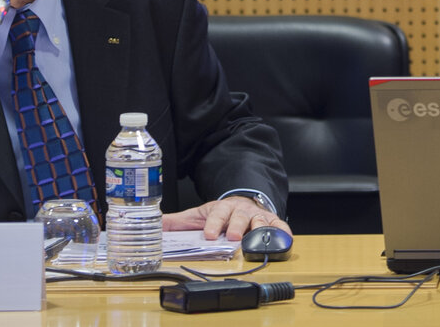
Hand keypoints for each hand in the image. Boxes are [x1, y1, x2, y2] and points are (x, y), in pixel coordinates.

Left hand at [162, 195, 289, 242]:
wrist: (244, 201)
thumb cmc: (221, 213)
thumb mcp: (198, 214)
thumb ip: (178, 222)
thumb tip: (155, 224)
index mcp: (222, 208)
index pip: (217, 215)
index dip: (213, 224)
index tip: (209, 234)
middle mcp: (241, 210)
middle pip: (239, 216)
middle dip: (236, 226)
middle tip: (233, 236)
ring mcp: (257, 215)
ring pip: (260, 220)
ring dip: (259, 229)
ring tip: (257, 238)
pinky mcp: (272, 221)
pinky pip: (279, 226)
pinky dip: (283, 232)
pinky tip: (285, 238)